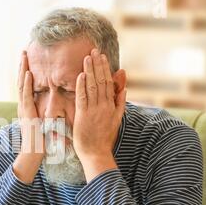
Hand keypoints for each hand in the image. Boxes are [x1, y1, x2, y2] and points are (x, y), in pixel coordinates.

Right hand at [13, 51, 44, 183]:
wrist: (34, 152)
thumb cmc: (41, 139)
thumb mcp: (43, 121)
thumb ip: (44, 111)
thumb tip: (52, 104)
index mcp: (27, 106)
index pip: (26, 85)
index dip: (26, 71)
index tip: (28, 59)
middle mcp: (23, 105)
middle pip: (21, 81)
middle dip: (22, 66)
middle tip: (23, 51)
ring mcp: (23, 108)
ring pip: (21, 85)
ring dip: (22, 70)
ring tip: (23, 56)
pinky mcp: (26, 114)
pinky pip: (26, 96)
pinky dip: (26, 84)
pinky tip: (28, 74)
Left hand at [74, 49, 126, 181]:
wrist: (96, 153)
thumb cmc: (104, 137)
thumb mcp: (117, 119)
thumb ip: (120, 102)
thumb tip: (124, 87)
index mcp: (111, 106)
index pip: (108, 83)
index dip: (105, 68)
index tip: (102, 56)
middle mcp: (104, 106)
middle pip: (101, 81)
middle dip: (97, 65)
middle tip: (94, 50)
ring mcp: (94, 111)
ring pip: (92, 87)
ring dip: (90, 71)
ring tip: (87, 57)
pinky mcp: (83, 116)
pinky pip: (83, 98)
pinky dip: (82, 86)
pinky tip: (81, 75)